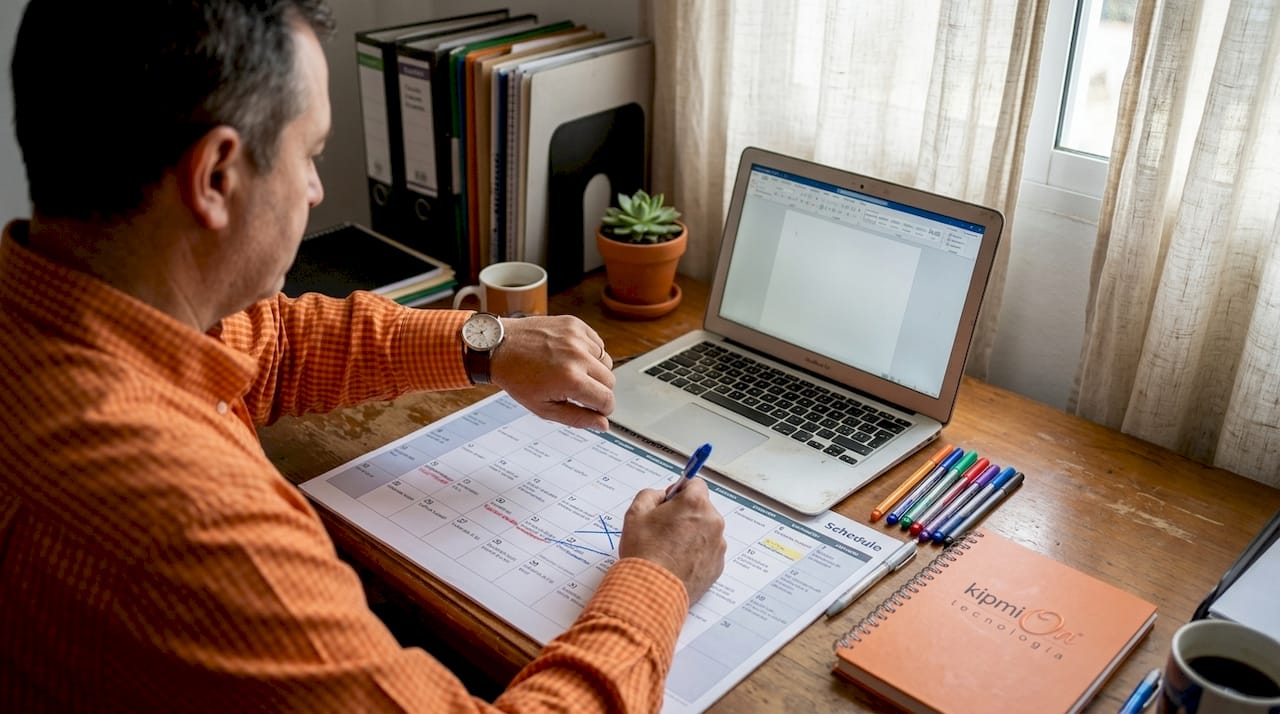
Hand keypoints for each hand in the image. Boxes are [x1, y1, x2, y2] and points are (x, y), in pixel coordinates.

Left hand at [490, 315, 614, 430]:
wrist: (499, 346)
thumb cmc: (517, 378)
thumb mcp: (544, 408)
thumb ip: (577, 418)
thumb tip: (602, 424)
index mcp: (571, 380)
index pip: (607, 400)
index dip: (602, 409)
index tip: (593, 409)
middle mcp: (577, 356)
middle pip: (610, 381)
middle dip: (598, 390)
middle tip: (577, 391)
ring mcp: (577, 337)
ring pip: (606, 361)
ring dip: (594, 370)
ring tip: (571, 371)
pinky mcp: (575, 324)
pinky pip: (597, 344)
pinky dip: (589, 353)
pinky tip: (569, 356)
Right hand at [618, 479, 726, 602]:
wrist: (652, 590)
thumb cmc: (644, 552)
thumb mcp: (636, 513)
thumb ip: (650, 495)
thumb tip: (661, 496)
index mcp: (695, 504)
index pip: (695, 483)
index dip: (679, 491)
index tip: (669, 503)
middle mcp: (712, 522)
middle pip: (701, 508)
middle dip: (685, 514)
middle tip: (664, 530)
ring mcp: (718, 545)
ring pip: (705, 531)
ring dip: (691, 534)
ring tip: (669, 550)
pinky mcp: (718, 565)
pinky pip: (707, 551)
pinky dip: (696, 554)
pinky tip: (677, 563)